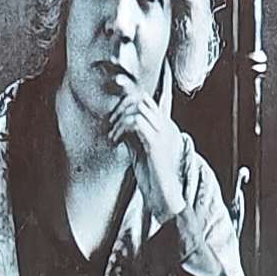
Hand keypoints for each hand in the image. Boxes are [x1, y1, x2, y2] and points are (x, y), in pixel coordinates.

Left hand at [103, 84, 186, 231]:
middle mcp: (165, 126)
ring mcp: (162, 133)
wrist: (164, 195)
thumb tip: (119, 123)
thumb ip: (132, 134)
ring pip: (137, 109)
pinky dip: (121, 128)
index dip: (131, 87)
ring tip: (113, 134)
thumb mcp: (138, 150)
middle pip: (142, 98)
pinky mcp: (155, 143)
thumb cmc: (151, 176)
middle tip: (111, 123)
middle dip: (121, 105)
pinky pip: (136, 123)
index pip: (147, 98)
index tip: (117, 79)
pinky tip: (116, 140)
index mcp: (163, 126)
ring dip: (119, 119)